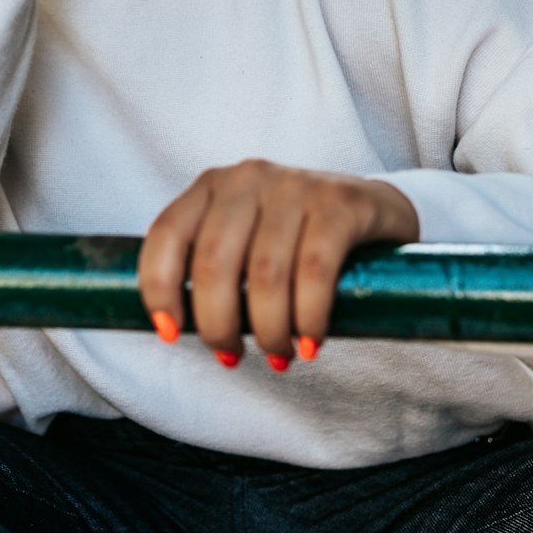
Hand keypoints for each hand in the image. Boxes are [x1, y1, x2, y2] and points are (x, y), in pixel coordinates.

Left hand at [138, 160, 418, 369]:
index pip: (166, 233)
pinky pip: (314, 271)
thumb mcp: (245, 240)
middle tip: (232, 354)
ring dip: (268, 331)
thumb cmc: (295, 239)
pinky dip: (308, 317)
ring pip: (264, 274)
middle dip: (218, 324)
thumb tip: (177, 331)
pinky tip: (311, 342)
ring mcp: (294, 186)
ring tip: (279, 355)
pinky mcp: (338, 203)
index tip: (170, 333)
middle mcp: (248, 178)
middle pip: (214, 262)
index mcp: (213, 186)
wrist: (374, 209)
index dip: (158, 288)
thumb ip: (212, 270)